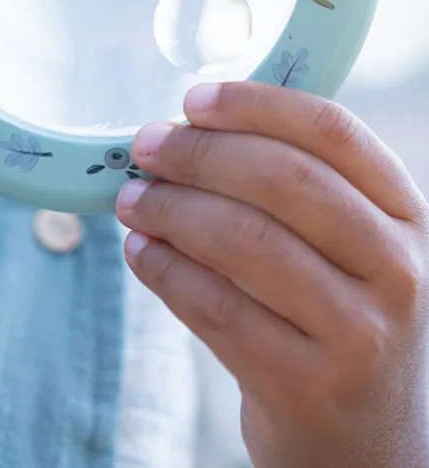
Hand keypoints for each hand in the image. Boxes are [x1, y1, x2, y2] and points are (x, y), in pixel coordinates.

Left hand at [115, 82, 428, 467]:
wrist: (364, 441)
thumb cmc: (332, 315)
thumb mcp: (343, 247)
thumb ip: (287, 185)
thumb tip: (181, 130)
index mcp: (404, 214)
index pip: (332, 131)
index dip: (254, 104)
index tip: (192, 100)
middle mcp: (397, 269)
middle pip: (283, 178)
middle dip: (198, 154)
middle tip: (146, 147)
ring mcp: (359, 333)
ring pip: (244, 241)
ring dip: (171, 210)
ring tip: (133, 200)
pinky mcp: (308, 384)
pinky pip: (217, 307)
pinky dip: (165, 270)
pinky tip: (141, 252)